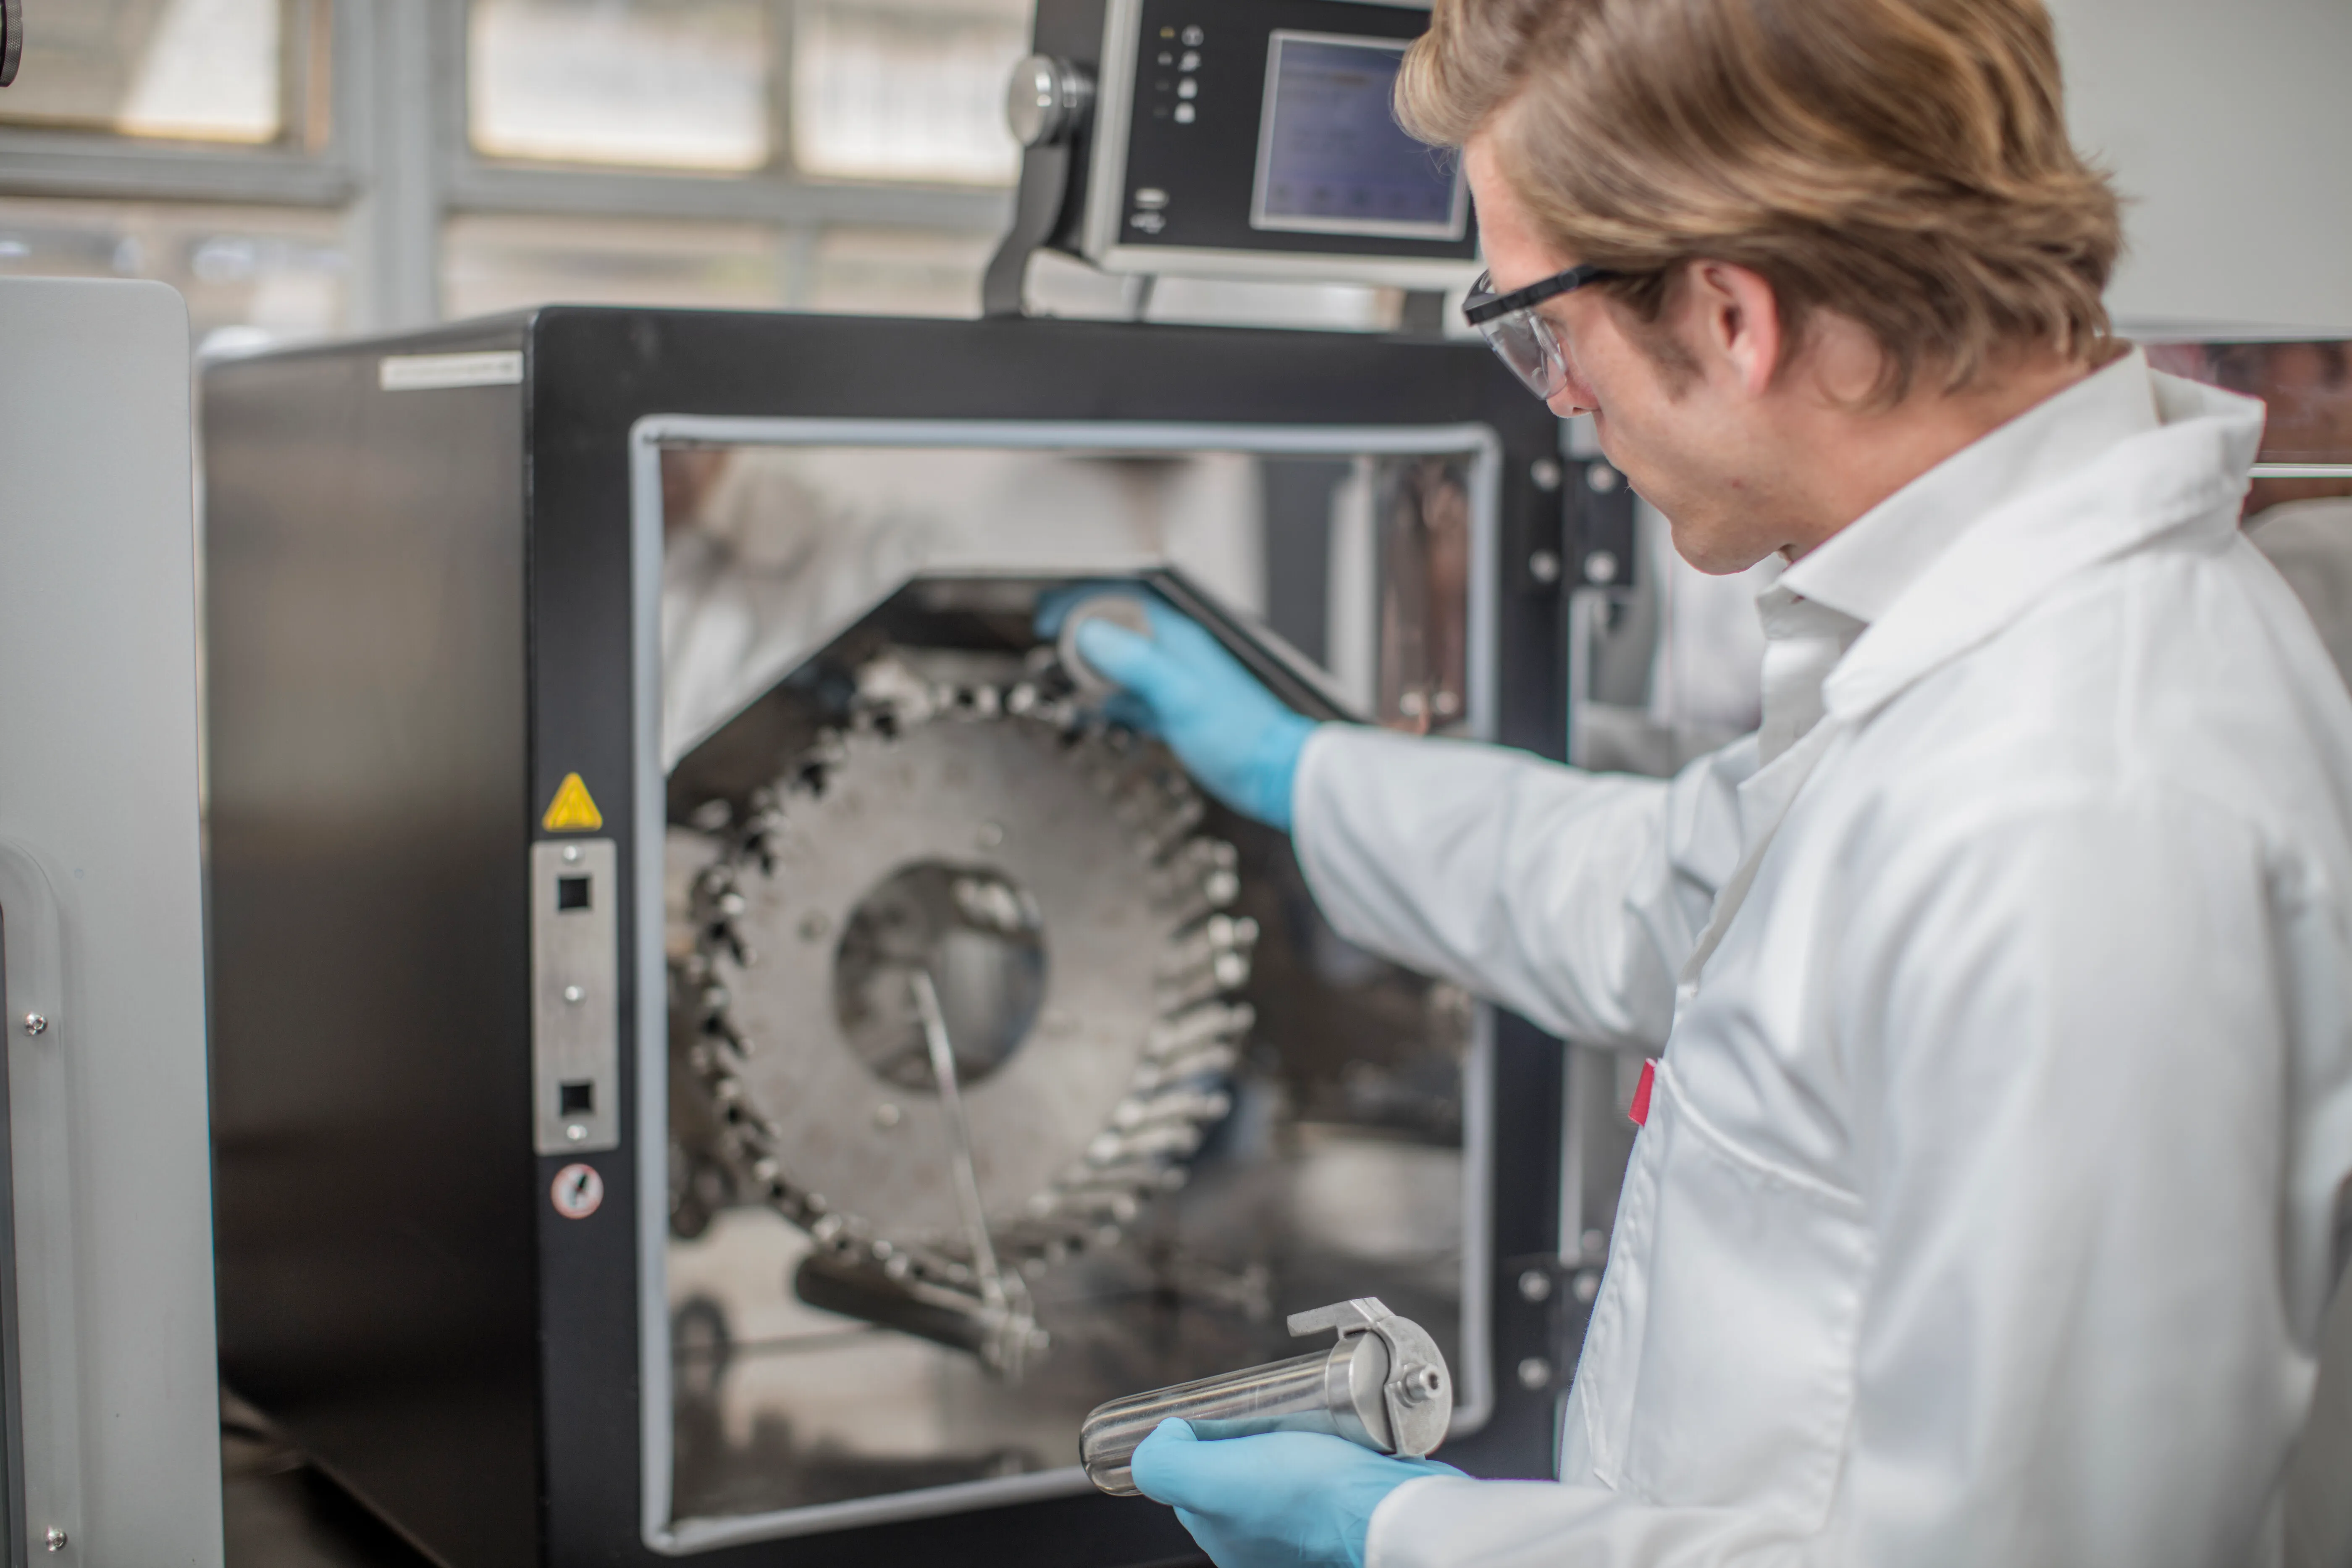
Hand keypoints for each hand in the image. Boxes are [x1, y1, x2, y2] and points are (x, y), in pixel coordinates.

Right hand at [1034, 590, 1317, 830]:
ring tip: (1064, 685)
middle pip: (1116, 634)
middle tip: (1049, 655)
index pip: (1121, 604)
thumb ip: (1137, 662)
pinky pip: (1131, 698)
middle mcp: (1173, 655)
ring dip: (1091, 675)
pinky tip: (1093, 711)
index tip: (1049, 619)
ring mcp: (1173, 683)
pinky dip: (1109, 703)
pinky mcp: (1174, 712)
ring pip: (1120, 668)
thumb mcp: (1181, 695)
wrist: (1272, 773)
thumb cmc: (1241, 734)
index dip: (1081, 606)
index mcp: (1178, 639)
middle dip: (1079, 641)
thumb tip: (1090, 634)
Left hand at [1129, 1419, 1463, 1567]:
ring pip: (1280, 1474)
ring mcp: (1308, 1535)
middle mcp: (1265, 1548)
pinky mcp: (1346, 1513)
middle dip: (1248, 1443)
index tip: (1223, 1420)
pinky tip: (1331, 1442)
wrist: (1393, 1511)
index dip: (1201, 1443)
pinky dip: (1324, 1454)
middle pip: (1237, 1476)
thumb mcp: (1213, 1481)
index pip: (1195, 1483)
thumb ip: (1166, 1466)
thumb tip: (1162, 1438)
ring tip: (1301, 1425)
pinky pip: (1322, 1477)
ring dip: (1287, 1444)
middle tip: (1268, 1419)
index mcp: (1228, 1544)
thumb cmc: (1313, 1499)